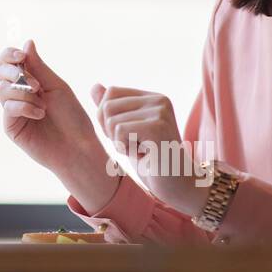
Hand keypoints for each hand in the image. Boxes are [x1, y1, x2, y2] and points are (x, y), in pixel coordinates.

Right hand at [0, 40, 110, 192]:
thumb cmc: (72, 117)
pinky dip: (24, 106)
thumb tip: (27, 42)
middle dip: (14, 72)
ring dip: (24, 92)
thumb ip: (39, 66)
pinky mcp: (11, 126)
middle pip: (1, 72)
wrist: (78, 147)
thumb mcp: (57, 87)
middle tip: (35, 84)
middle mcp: (18, 94)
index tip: (20, 56)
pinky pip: (8, 108)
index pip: (8, 61)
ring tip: (43, 103)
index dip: (10, 55)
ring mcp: (13, 110)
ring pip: (2, 89)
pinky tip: (40, 114)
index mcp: (29, 80)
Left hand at [90, 83, 205, 214]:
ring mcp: (160, 112)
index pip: (110, 93)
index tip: (127, 136)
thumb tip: (94, 86)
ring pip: (112, 121)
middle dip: (111, 132)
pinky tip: (145, 156)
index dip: (106, 118)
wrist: (178, 186)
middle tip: (136, 146)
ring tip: (142, 151)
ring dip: (121, 143)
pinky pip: (120, 132)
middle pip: (107, 106)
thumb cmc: (151, 161)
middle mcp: (159, 100)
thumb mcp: (125, 133)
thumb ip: (112, 109)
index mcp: (152, 97)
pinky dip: (126, 149)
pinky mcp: (158, 127)